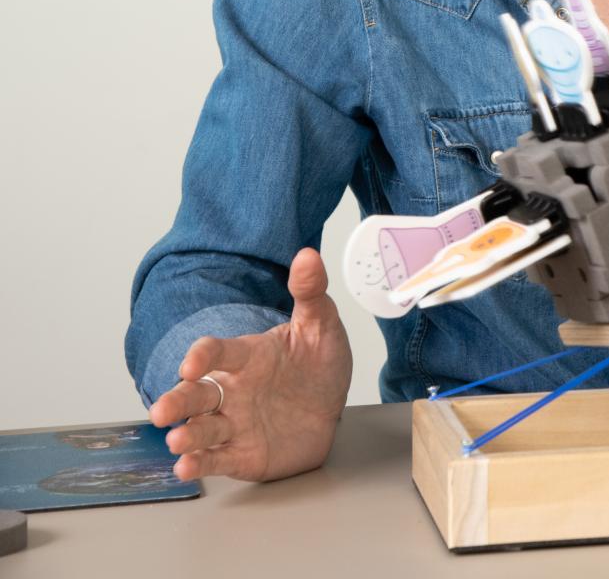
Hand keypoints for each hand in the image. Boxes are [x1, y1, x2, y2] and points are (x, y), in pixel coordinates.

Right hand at [148, 248, 352, 481]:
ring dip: (187, 435)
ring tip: (176, 441)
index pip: (218, 352)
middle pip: (197, 394)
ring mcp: (235, 422)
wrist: (331, 408)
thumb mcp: (321, 326)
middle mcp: (233, 390)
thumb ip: (310, 293)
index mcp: (248, 356)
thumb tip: (308, 256)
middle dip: (176, 401)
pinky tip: (186, 467)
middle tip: (161, 411)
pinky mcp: (242, 453)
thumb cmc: (318, 365)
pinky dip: (200, 464)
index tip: (193, 363)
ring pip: (202, 428)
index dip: (203, 355)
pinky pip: (217, 459)